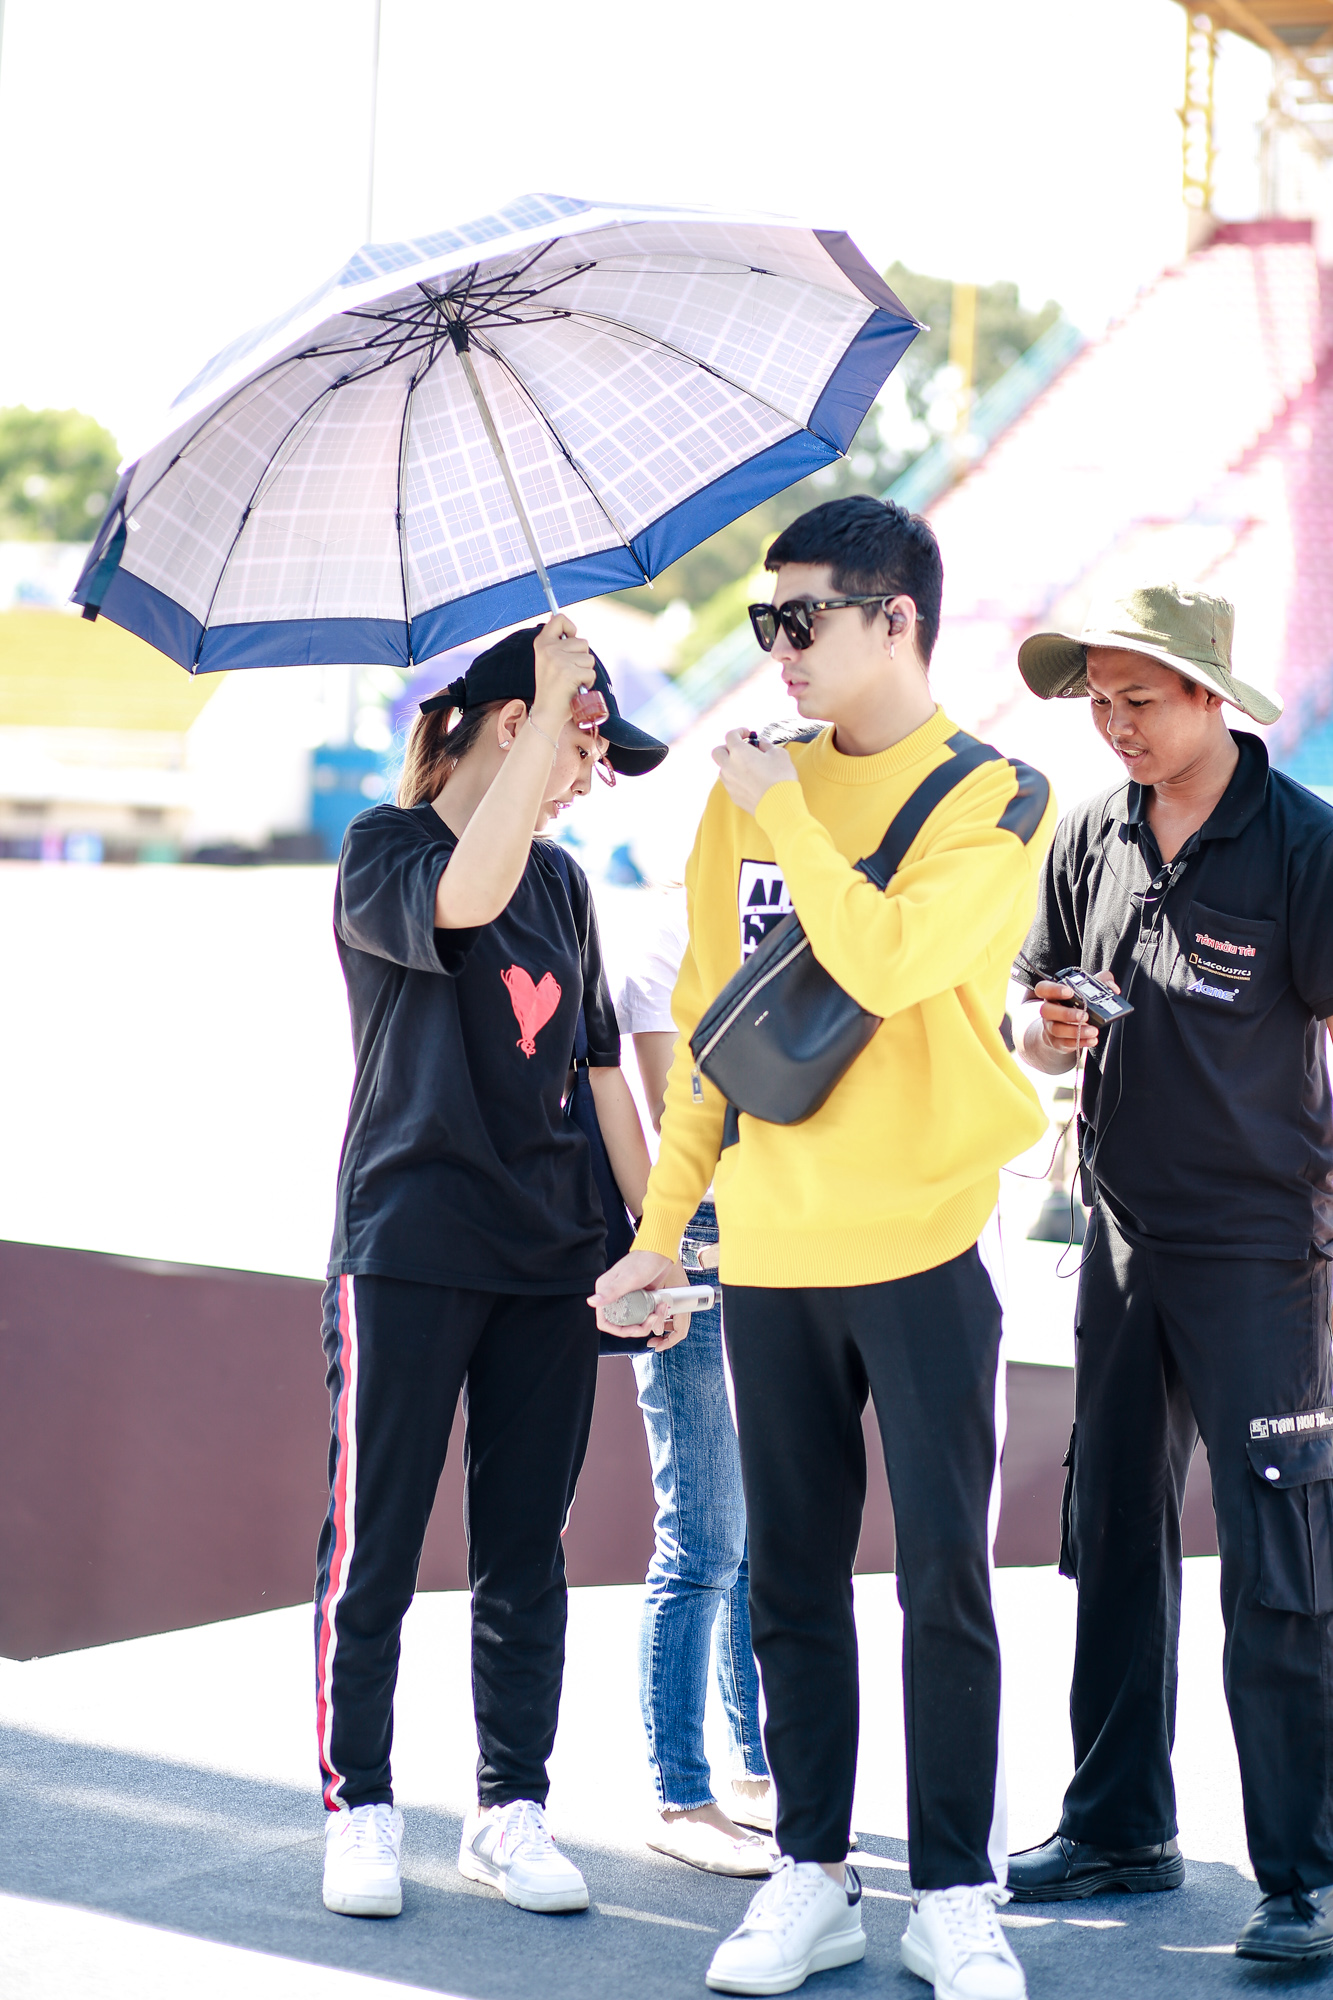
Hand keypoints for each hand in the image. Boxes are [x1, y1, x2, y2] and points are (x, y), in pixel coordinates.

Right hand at [531, 614, 596, 740]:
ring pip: (589, 658)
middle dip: (582, 658)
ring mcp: (559, 660)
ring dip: (585, 671)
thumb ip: (556, 644)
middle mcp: (549, 649)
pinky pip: (591, 672)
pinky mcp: (569, 673)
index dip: (570, 628)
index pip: (559, 619)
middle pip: (582, 642)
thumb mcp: (548, 660)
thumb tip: (565, 626)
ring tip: (571, 681)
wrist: (547, 712)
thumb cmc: (552, 687)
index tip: (570, 638)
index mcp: (542, 643)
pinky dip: (588, 682)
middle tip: (568, 673)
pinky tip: (576, 688)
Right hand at [589, 1248, 684, 1351]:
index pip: (605, 1321)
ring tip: (660, 1310)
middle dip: (639, 1326)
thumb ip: (610, 1292)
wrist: (660, 1251)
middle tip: (653, 1317)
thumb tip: (591, 1302)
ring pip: (635, 1321)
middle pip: (622, 1324)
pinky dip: (653, 1314)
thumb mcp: (628, 1279)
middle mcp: (614, 1296)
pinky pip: (644, 1314)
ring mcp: (628, 1298)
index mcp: (605, 1291)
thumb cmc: (644, 1261)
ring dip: (649, 1320)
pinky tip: (661, 1307)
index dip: (618, 1330)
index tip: (634, 1329)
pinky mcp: (639, 1297)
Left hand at [712, 729, 797, 815]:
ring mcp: (728, 782)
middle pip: (717, 752)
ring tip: (748, 767)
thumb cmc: (780, 777)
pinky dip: (736, 778)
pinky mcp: (732, 795)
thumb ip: (767, 745)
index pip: (730, 735)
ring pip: (722, 768)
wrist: (779, 805)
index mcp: (739, 752)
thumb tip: (761, 743)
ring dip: (731, 764)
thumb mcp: (779, 754)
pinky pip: (730, 782)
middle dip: (727, 747)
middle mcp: (729, 766)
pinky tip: (750, 781)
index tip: (748, 734)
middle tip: (741, 749)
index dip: (739, 732)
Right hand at [1031, 974, 1119, 1055]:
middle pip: (1046, 1010)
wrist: (1066, 1027)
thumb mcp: (1089, 989)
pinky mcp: (1056, 1041)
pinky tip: (1092, 1040)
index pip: (1043, 988)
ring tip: (1093, 1030)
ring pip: (1056, 1029)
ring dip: (1076, 1031)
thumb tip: (1113, 989)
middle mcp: (1048, 1010)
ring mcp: (1050, 1027)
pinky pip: (1065, 1043)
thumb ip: (1102, 981)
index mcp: (1053, 995)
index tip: (1070, 992)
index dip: (1053, 989)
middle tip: (1085, 1015)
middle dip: (1066, 1013)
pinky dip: (1080, 1042)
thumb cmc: (1078, 1004)